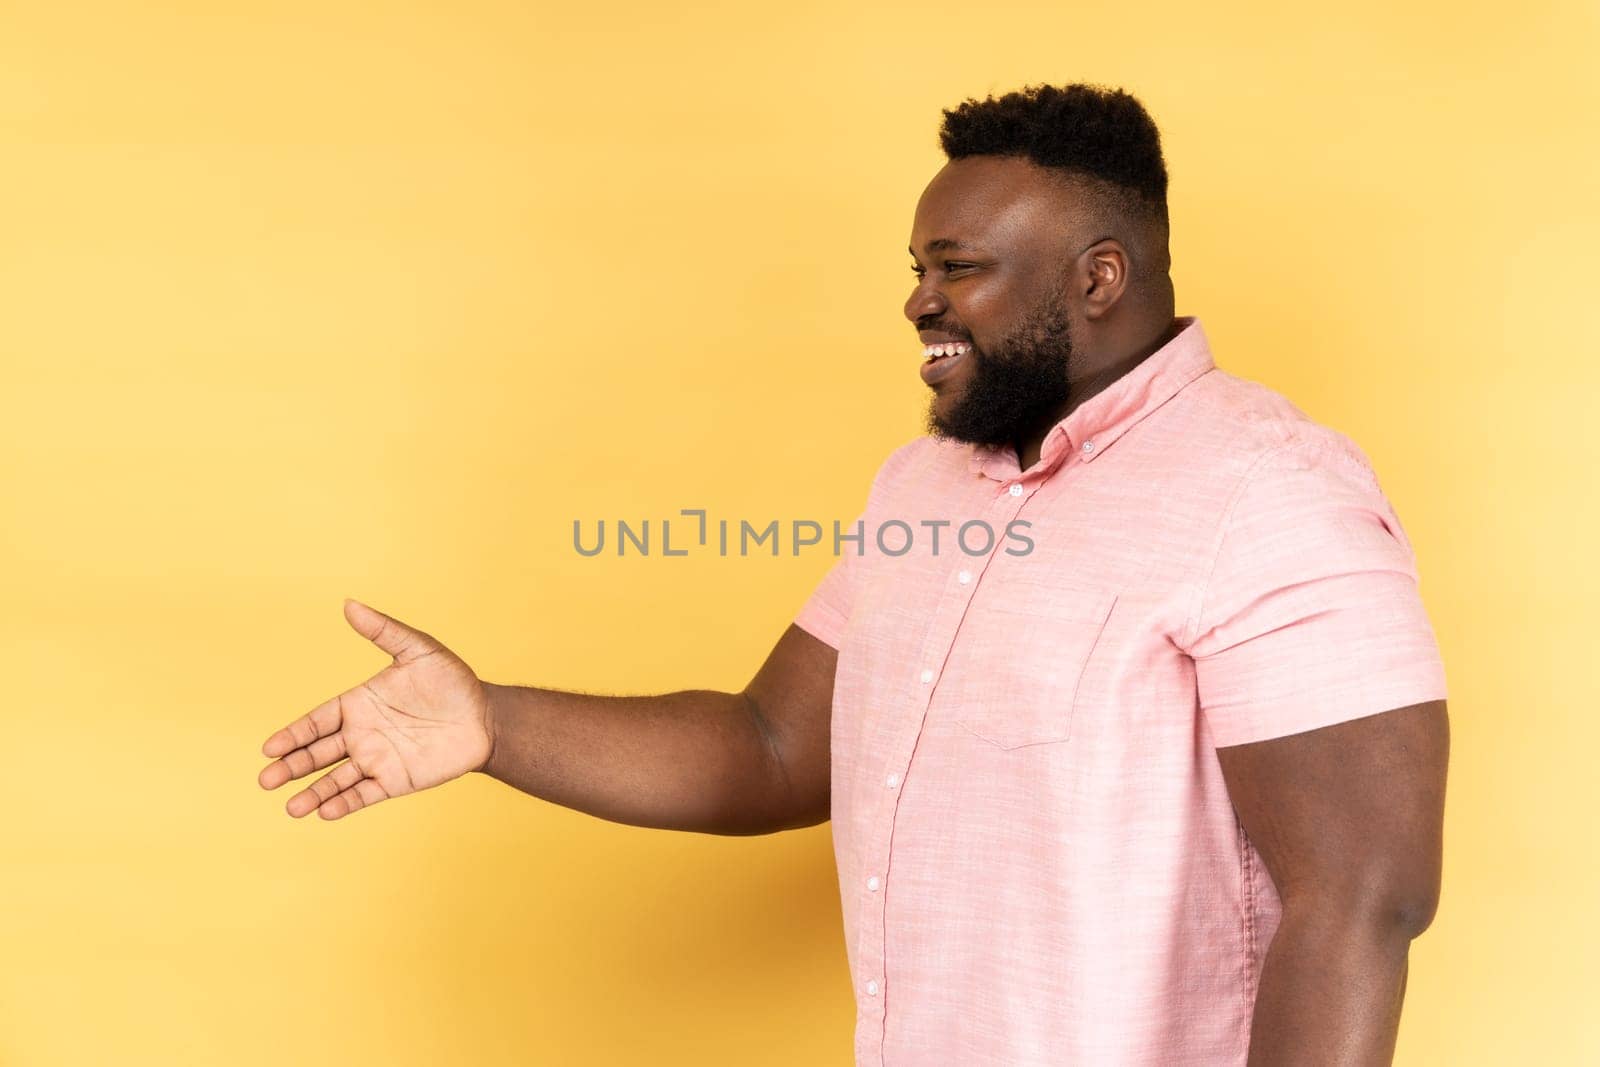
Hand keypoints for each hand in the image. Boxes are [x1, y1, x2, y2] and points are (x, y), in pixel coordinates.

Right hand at [257, 599, 494, 819]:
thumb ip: (383, 631)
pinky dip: (345, 803)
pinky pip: (364, 794)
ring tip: (292, 808)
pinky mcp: (395, 780)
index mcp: (358, 704)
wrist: (486, 717)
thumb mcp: (418, 649)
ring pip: (335, 779)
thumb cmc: (452, 680)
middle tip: (265, 781)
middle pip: (317, 753)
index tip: (269, 748)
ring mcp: (376, 760)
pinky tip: (326, 811)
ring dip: (313, 792)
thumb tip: (349, 604)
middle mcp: (360, 734)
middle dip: (291, 766)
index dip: (293, 734)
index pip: (316, 721)